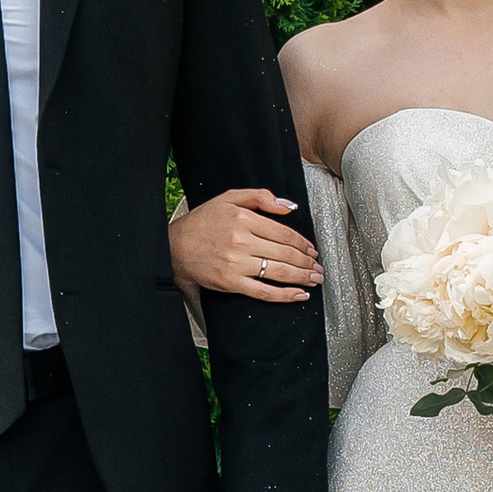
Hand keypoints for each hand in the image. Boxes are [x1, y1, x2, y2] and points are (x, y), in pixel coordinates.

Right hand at [169, 185, 320, 303]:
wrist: (173, 248)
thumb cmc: (201, 222)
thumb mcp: (228, 198)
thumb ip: (260, 196)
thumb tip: (290, 207)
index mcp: (243, 218)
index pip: (283, 233)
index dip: (302, 243)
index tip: (312, 250)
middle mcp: (241, 240)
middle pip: (285, 253)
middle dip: (307, 262)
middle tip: (319, 267)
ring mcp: (236, 263)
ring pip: (279, 272)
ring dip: (303, 277)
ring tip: (315, 280)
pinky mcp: (231, 283)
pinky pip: (264, 291)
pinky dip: (285, 295)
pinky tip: (299, 295)